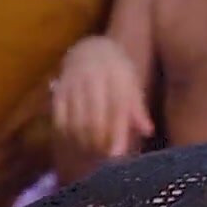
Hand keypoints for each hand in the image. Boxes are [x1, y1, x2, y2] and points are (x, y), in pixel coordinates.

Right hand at [50, 36, 154, 163]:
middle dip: (99, 143)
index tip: (117, 156)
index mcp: (115, 76)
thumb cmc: (116, 71)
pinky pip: (60, 120)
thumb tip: (148, 132)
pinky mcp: (58, 92)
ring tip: (92, 152)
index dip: (117, 134)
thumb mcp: (131, 83)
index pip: (117, 109)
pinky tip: (76, 142)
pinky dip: (68, 135)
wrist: (89, 49)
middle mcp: (92, 79)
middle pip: (94, 120)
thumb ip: (137, 108)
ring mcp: (72, 86)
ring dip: (84, 143)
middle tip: (105, 157)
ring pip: (76, 123)